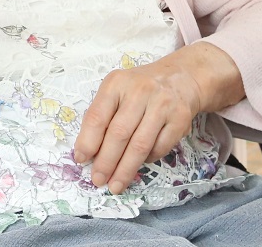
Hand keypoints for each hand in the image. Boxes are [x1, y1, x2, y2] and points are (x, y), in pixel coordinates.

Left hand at [73, 55, 204, 194]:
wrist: (180, 78)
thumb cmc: (140, 89)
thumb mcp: (117, 91)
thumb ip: (102, 116)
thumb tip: (87, 152)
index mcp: (117, 83)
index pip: (98, 116)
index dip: (88, 141)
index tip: (81, 160)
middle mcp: (140, 91)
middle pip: (119, 133)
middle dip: (106, 161)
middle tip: (98, 180)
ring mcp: (162, 104)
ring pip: (140, 145)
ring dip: (125, 169)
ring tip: (115, 185)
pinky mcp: (180, 119)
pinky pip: (160, 148)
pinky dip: (147, 160)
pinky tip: (139, 165)